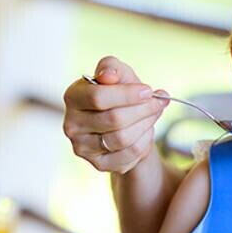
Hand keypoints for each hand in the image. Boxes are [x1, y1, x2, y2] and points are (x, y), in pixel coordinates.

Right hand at [62, 56, 168, 173]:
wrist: (124, 122)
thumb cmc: (119, 94)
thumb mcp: (118, 74)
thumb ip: (112, 68)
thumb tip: (108, 76)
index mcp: (73, 97)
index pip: (98, 97)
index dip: (127, 94)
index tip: (148, 90)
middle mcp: (72, 124)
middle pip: (114, 119)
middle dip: (143, 109)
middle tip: (159, 102)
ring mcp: (83, 147)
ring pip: (123, 138)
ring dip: (146, 124)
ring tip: (154, 114)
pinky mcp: (98, 164)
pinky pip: (129, 154)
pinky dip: (145, 141)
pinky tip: (146, 130)